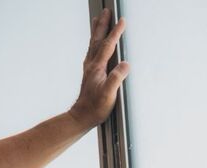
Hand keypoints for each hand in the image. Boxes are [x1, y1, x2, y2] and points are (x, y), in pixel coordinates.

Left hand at [69, 8, 129, 128]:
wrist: (81, 117)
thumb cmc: (95, 108)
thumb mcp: (109, 94)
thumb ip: (116, 79)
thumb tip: (125, 64)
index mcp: (97, 68)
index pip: (108, 45)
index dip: (115, 32)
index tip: (121, 20)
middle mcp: (91, 65)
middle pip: (97, 40)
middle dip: (102, 25)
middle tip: (105, 11)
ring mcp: (89, 69)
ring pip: (93, 44)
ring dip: (96, 31)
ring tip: (97, 20)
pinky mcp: (89, 73)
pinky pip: (92, 52)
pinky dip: (95, 42)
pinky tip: (95, 44)